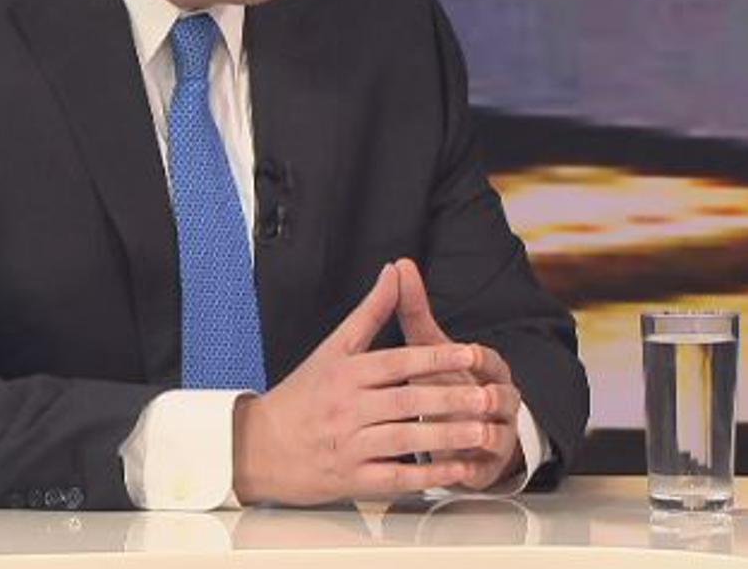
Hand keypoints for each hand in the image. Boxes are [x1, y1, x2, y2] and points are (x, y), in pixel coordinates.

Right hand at [232, 263, 510, 504]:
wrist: (260, 446)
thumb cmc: (303, 394)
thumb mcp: (333, 348)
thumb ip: (370, 312)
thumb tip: (395, 270)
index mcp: (345, 373)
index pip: (396, 363)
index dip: (434, 359)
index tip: (470, 355)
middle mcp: (347, 408)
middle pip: (405, 402)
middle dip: (449, 399)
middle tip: (487, 396)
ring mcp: (349, 446)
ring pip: (404, 441)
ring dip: (445, 438)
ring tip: (481, 432)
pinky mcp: (351, 479)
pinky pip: (395, 478)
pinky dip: (427, 476)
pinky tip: (456, 470)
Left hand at [393, 257, 525, 489]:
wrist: (458, 426)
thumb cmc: (441, 379)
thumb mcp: (428, 347)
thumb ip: (415, 310)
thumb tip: (400, 264)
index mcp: (486, 371)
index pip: (491, 360)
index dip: (481, 356)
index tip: (469, 352)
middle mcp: (498, 401)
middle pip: (503, 397)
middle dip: (492, 397)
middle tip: (479, 397)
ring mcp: (495, 435)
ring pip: (498, 434)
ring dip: (484, 433)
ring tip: (472, 434)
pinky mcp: (484, 466)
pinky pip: (482, 469)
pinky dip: (470, 469)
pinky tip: (454, 469)